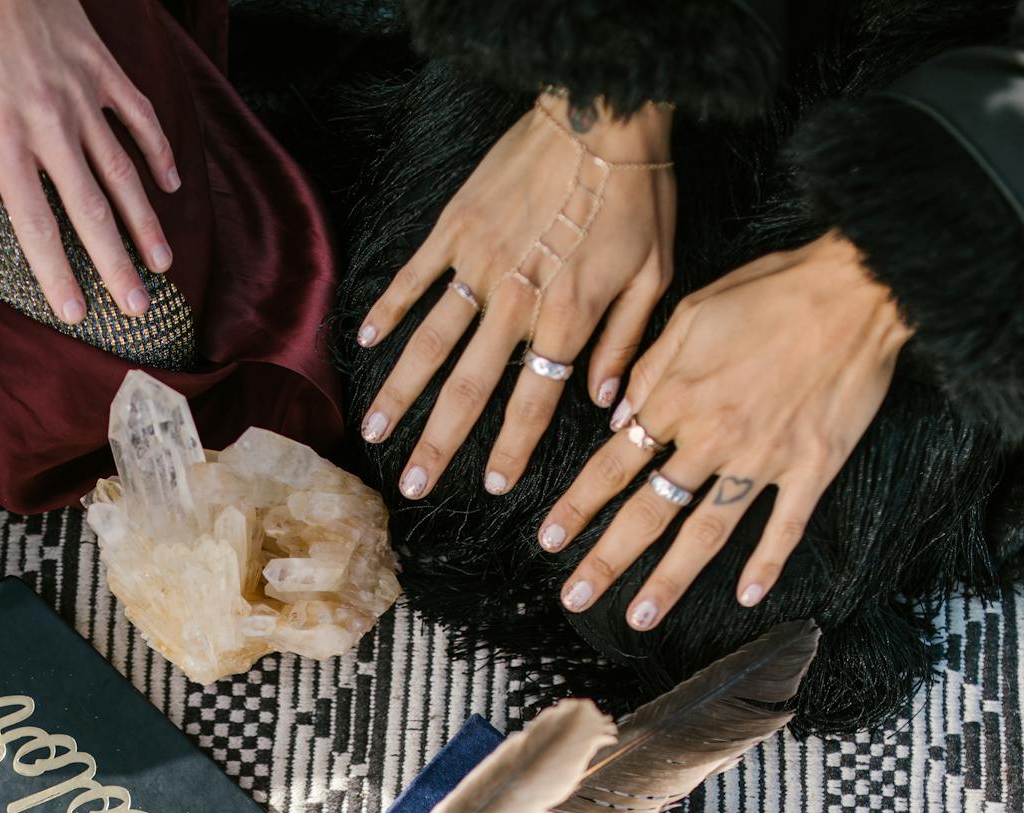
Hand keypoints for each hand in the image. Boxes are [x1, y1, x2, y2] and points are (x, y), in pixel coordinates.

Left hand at [0, 0, 179, 321]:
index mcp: (0, 135)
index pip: (34, 221)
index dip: (56, 271)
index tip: (74, 311)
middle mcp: (49, 122)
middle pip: (90, 209)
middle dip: (115, 264)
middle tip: (135, 307)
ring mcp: (81, 92)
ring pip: (122, 169)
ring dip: (145, 220)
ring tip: (163, 262)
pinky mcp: (100, 63)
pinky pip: (138, 112)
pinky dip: (157, 149)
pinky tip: (171, 183)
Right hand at [358, 91, 673, 500]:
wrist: (603, 114)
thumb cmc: (639, 194)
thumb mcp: (657, 275)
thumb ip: (628, 343)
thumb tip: (607, 403)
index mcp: (566, 316)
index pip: (533, 400)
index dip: (511, 448)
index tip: (492, 487)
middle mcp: (514, 300)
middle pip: (467, 387)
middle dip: (439, 444)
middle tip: (414, 486)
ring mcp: (478, 263)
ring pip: (429, 342)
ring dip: (399, 394)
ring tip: (373, 432)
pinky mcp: (456, 227)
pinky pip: (414, 277)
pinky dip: (388, 310)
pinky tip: (366, 342)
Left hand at [543, 232, 913, 628]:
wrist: (860, 286)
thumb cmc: (774, 289)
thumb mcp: (692, 312)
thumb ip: (649, 368)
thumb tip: (619, 417)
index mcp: (678, 399)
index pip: (612, 465)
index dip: (577, 506)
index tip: (550, 539)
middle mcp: (713, 437)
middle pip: (647, 512)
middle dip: (605, 560)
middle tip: (574, 596)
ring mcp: (764, 456)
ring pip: (705, 533)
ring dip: (669, 581)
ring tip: (640, 617)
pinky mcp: (813, 465)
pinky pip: (786, 526)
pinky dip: (767, 564)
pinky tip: (749, 597)